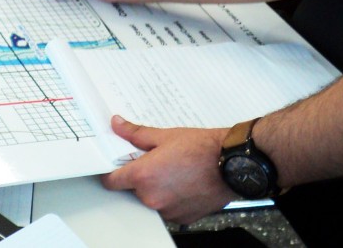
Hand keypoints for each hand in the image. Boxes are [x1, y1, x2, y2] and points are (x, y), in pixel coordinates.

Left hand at [101, 117, 235, 223]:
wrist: (231, 164)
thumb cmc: (202, 149)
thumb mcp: (165, 135)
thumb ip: (135, 133)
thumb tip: (118, 125)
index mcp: (143, 176)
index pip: (111, 181)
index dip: (111, 173)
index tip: (115, 168)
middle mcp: (152, 197)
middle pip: (132, 191)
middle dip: (138, 178)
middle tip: (153, 163)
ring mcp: (167, 210)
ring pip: (151, 200)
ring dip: (156, 189)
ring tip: (173, 172)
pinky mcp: (182, 217)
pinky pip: (168, 209)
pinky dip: (171, 198)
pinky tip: (183, 183)